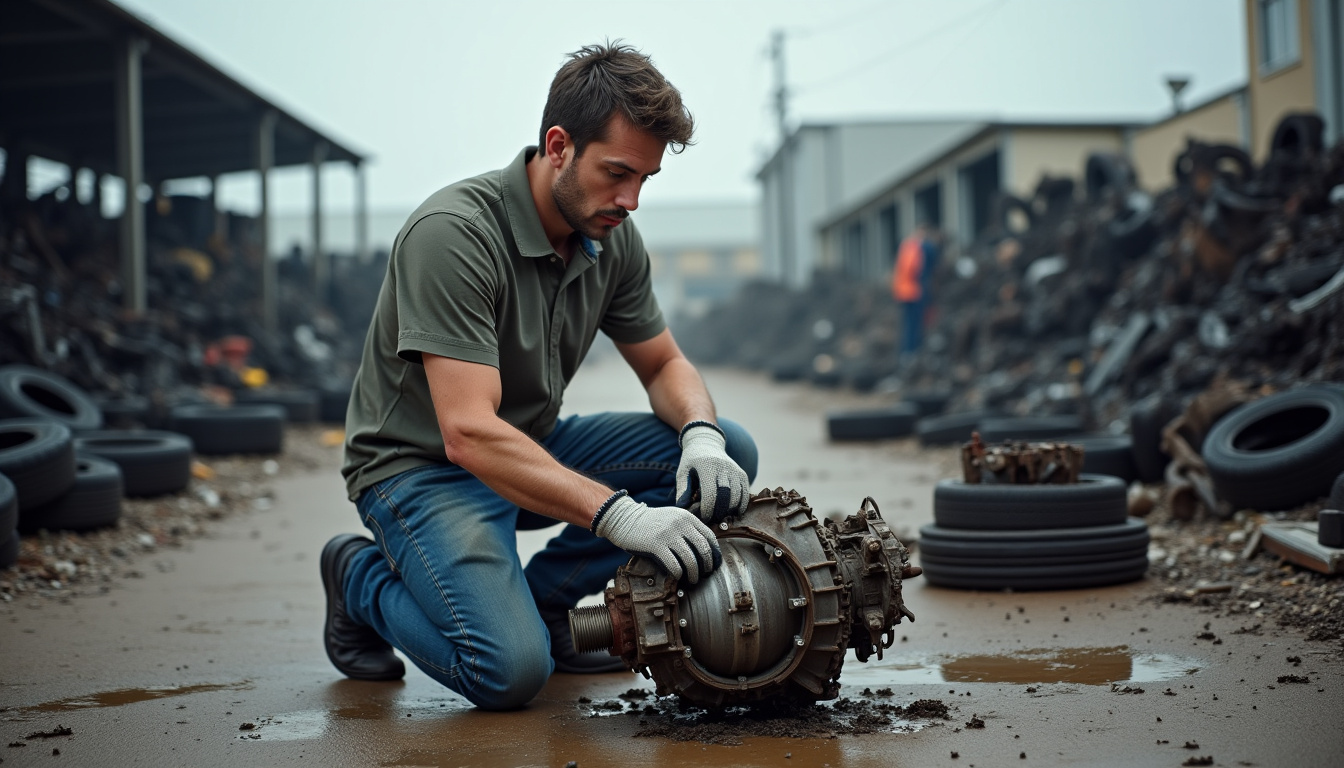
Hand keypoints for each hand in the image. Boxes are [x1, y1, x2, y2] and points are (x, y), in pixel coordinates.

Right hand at [592, 494, 720, 582]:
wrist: (625, 518)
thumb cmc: (650, 522)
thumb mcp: (672, 517)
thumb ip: (687, 527)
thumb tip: (703, 548)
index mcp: (686, 517)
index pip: (709, 536)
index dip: (715, 553)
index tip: (713, 563)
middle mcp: (680, 523)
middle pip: (703, 549)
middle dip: (707, 565)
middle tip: (705, 574)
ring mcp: (668, 534)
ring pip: (690, 559)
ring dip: (694, 573)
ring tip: (692, 580)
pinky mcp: (656, 545)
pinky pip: (674, 564)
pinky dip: (678, 573)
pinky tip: (678, 576)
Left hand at [675, 423, 749, 521]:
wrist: (707, 443)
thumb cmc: (692, 461)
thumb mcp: (682, 472)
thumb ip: (683, 489)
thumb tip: (683, 507)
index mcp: (706, 466)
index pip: (710, 493)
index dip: (708, 509)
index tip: (703, 518)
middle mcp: (723, 467)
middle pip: (726, 496)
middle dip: (720, 512)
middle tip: (713, 520)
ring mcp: (735, 470)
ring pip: (738, 495)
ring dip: (731, 510)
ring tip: (721, 517)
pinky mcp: (742, 473)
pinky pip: (745, 492)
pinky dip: (741, 505)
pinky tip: (734, 512)